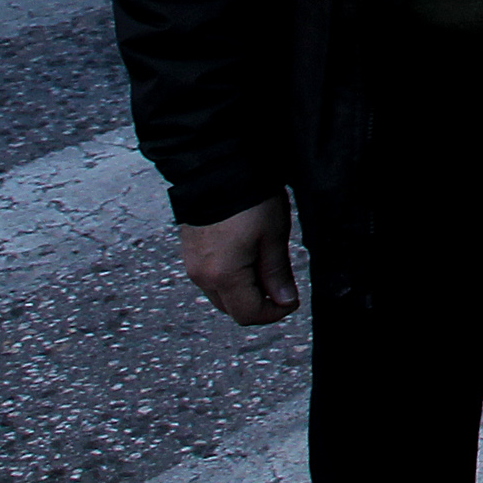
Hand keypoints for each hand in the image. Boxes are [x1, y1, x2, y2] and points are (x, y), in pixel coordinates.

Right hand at [179, 195, 298, 325]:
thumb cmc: (249, 199)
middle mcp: (202, 276)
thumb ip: (277, 273)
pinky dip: (230, 277)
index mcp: (223, 276)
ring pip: (221, 294)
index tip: (292, 300)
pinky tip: (247, 256)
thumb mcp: (273, 236)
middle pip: (232, 309)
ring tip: (265, 264)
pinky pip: (211, 277)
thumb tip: (285, 301)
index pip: (248, 314)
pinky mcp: (190, 252)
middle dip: (259, 303)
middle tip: (282, 284)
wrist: (217, 168)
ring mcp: (192, 265)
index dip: (274, 313)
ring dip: (244, 290)